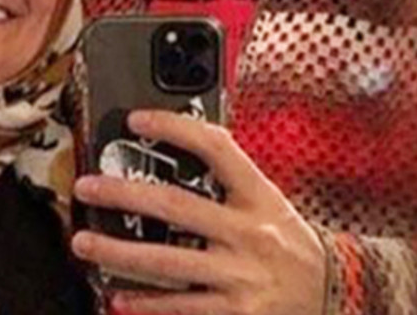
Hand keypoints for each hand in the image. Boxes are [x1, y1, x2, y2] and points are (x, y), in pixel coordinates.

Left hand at [72, 110, 326, 314]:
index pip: (217, 150)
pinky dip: (145, 303)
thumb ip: (232, 186)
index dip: (176, 130)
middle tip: (88, 187)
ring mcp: (240, 274)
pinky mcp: (234, 311)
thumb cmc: (291, 245)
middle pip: (176, 207)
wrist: (332, 291)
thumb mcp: (271, 204)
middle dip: (124, 195)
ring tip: (84, 244)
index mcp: (260, 197)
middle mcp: (250, 232)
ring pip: (167, 262)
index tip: (137, 121)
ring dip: (118, 253)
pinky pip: (180, 307)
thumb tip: (181, 158)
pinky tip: (116, 297)